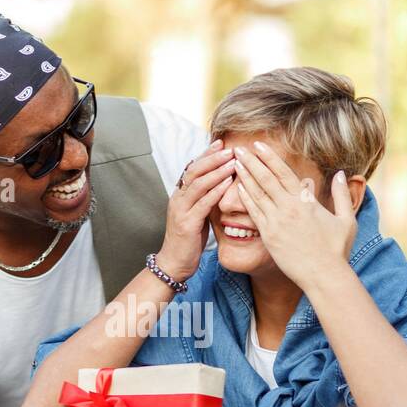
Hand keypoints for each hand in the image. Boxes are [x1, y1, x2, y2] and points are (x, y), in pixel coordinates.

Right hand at [156, 139, 234, 281]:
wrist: (174, 264)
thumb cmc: (188, 240)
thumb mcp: (196, 215)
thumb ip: (204, 199)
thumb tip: (220, 185)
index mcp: (180, 195)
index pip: (193, 168)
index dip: (207, 155)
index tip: (222, 143)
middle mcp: (178, 199)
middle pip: (194, 170)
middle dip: (213, 158)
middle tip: (229, 148)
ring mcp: (181, 211)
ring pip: (198, 184)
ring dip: (217, 171)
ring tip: (232, 161)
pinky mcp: (186, 224)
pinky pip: (203, 204)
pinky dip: (216, 192)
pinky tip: (227, 184)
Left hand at [233, 142, 356, 289]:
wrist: (324, 276)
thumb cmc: (337, 250)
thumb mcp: (346, 219)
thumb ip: (342, 195)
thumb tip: (342, 174)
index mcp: (306, 202)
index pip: (284, 173)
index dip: (269, 157)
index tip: (258, 146)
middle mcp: (289, 208)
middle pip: (266, 179)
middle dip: (251, 162)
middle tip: (239, 150)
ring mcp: (277, 223)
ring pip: (256, 195)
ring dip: (244, 177)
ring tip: (235, 164)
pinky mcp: (269, 237)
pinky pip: (254, 214)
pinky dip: (245, 199)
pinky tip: (237, 189)